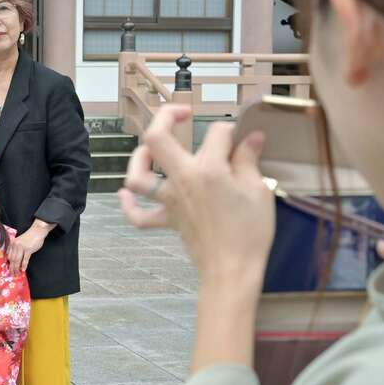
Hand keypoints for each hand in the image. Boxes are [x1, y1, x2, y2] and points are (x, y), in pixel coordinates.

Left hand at [8, 223, 50, 274]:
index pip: (8, 255)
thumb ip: (15, 249)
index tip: (9, 269)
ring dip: (17, 268)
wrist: (37, 231)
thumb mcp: (19, 242)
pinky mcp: (28, 249)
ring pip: (17, 260)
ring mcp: (22, 247)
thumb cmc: (28, 237)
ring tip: (17, 273)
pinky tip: (23, 269)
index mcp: (12, 243)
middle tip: (12, 274)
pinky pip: (25, 259)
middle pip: (12, 259)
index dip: (8, 263)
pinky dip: (24, 265)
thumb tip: (14, 261)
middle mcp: (15, 245)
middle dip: (12, 268)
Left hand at [119, 104, 273, 286]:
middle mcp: (182, 180)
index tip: (243, 140)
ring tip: (152, 150)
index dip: (232, 131)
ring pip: (137, 177)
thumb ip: (249, 159)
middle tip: (183, 113)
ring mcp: (170, 202)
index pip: (217, 133)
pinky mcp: (168, 221)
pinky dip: (128, 205)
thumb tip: (251, 137)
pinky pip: (139, 216)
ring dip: (139, 159)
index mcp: (208, 169)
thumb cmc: (250, 232)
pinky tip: (125, 194)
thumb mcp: (258, 190)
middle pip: (156, 139)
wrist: (233, 271)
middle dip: (166, 116)